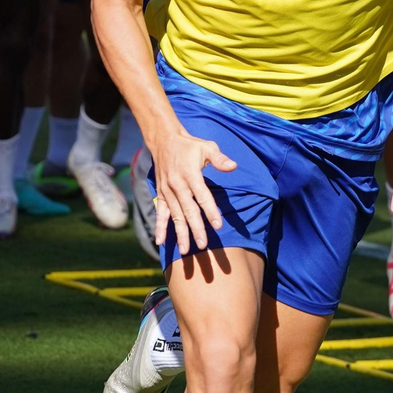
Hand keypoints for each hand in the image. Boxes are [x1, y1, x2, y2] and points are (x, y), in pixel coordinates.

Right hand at [150, 128, 236, 255]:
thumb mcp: (207, 147)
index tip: (218, 226)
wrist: (164, 141)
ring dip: (180, 233)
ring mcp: (167, 191)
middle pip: (189, 210)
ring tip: (184, 250)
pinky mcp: (161, 194)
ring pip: (175, 216)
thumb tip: (233, 166)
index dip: (210, 211)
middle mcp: (178, 185)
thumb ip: (219, 158)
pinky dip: (159, 227)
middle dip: (196, 229)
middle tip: (203, 245)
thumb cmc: (190, 146)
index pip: (203, 196)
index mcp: (190, 175)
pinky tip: (160, 241)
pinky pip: (160, 213)